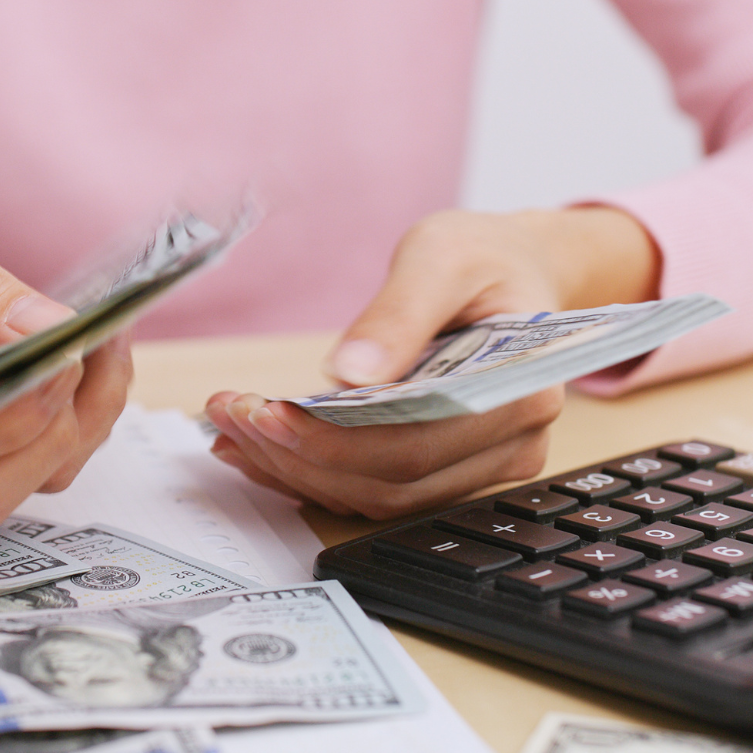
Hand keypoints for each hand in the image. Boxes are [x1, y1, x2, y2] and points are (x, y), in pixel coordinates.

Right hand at [0, 184, 130, 528]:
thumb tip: (49, 334)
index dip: (3, 416)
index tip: (62, 358)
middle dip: (49, 431)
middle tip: (88, 348)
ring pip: (5, 492)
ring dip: (74, 431)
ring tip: (103, 346)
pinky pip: (22, 472)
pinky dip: (74, 426)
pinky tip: (93, 361)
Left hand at [205, 206, 658, 517]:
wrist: (513, 269)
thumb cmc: (485, 258)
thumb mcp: (441, 257)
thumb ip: (399, 313)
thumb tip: (350, 371)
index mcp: (521, 394)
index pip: (417, 445)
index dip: (334, 440)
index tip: (267, 411)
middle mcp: (511, 446)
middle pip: (391, 482)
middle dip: (299, 455)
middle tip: (231, 414)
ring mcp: (480, 466)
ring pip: (375, 495)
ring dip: (294, 468)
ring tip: (233, 424)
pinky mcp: (445, 469)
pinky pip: (371, 487)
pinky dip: (307, 471)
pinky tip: (257, 442)